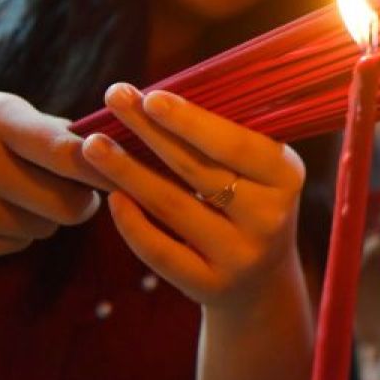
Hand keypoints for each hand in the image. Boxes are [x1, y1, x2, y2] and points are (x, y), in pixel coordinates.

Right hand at [0, 92, 104, 260]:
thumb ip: (48, 130)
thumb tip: (110, 150)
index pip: (67, 150)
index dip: (103, 167)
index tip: (123, 172)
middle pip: (68, 203)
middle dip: (84, 203)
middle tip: (81, 194)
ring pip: (45, 228)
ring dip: (46, 217)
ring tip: (17, 194)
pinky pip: (16, 244)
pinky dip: (16, 232)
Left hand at [81, 84, 304, 308]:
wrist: (262, 280)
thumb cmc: (250, 200)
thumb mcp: (258, 169)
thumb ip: (225, 135)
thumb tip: (162, 94)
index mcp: (286, 176)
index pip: (234, 145)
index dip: (190, 121)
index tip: (151, 96)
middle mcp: (269, 218)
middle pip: (197, 170)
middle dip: (150, 132)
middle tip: (113, 99)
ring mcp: (241, 255)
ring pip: (173, 207)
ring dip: (128, 172)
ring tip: (93, 145)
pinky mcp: (211, 286)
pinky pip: (162, 252)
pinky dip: (133, 223)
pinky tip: (112, 197)